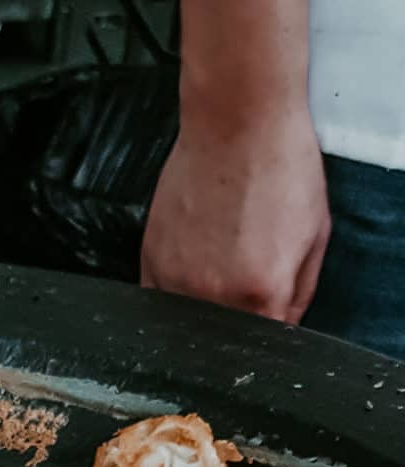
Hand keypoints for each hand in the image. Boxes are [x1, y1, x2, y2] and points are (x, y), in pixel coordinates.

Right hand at [141, 103, 330, 323]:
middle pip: (226, 341)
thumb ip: (300, 293)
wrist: (237, 121)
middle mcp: (213, 297)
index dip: (271, 334)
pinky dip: (177, 298)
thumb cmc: (278, 165)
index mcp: (261, 294)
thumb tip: (283, 326)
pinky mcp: (150, 263)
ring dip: (208, 309)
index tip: (270, 317)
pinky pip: (160, 304)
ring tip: (223, 264)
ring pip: (192, 326)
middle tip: (249, 279)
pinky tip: (196, 266)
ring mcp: (176, 283)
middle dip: (241, 321)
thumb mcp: (315, 234)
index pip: (266, 345)